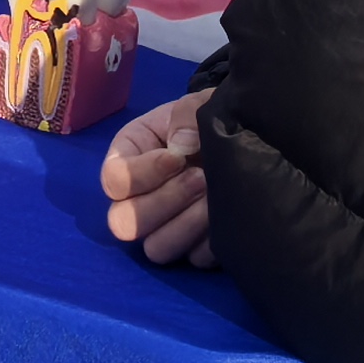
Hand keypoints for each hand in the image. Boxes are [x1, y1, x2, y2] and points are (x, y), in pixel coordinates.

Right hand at [101, 93, 214, 267]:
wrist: (249, 142)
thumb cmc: (213, 119)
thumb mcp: (200, 104)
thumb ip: (186, 114)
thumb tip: (180, 147)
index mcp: (129, 157)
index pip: (114, 180)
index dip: (142, 173)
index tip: (177, 158)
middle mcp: (138, 197)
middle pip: (123, 223)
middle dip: (164, 201)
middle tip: (200, 178)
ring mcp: (165, 226)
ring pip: (155, 248)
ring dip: (186, 224)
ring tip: (214, 197)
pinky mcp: (193, 247)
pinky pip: (192, 258)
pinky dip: (211, 241)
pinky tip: (227, 216)